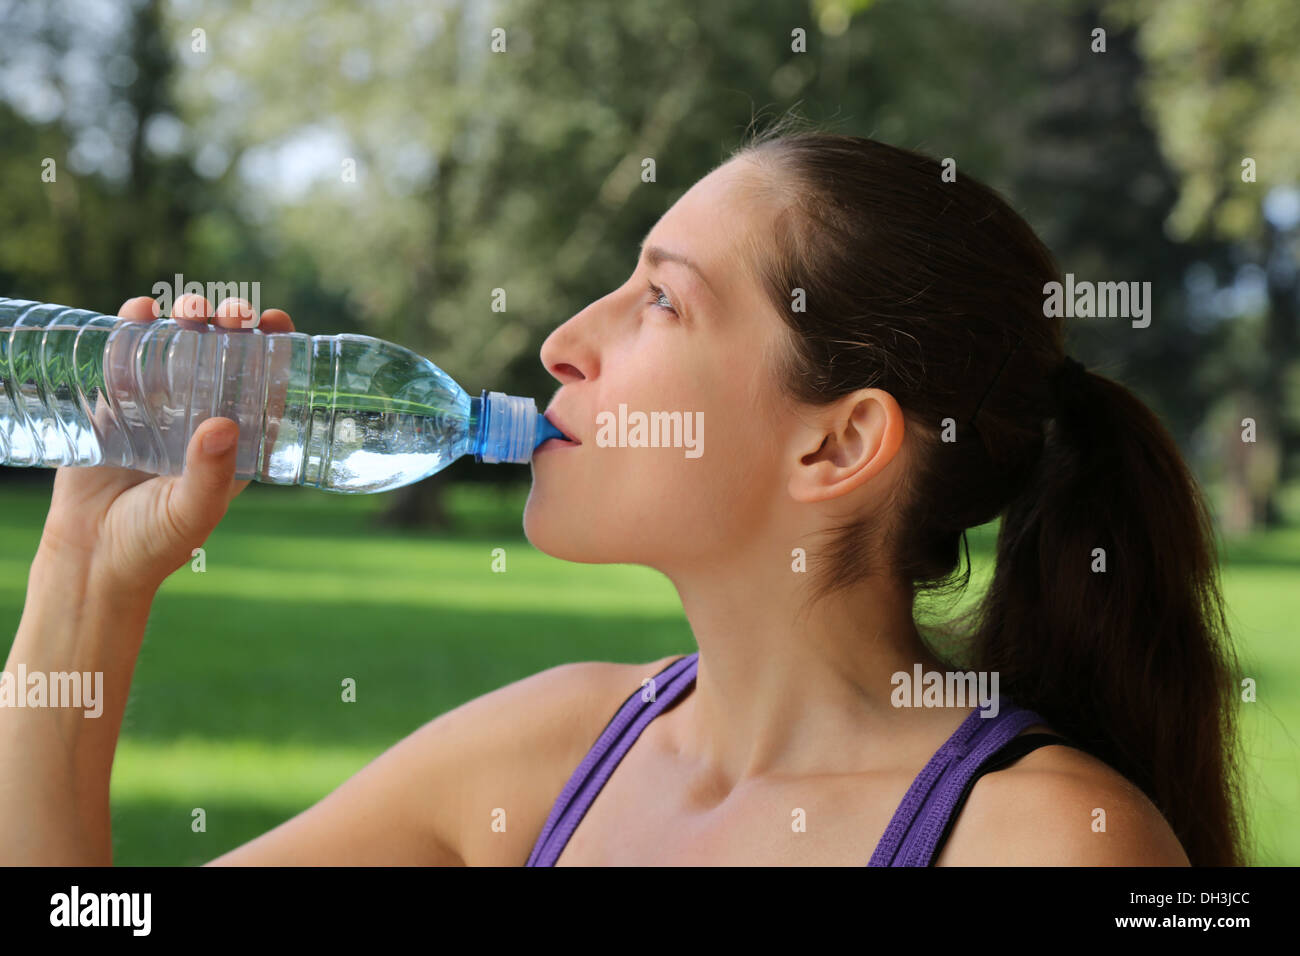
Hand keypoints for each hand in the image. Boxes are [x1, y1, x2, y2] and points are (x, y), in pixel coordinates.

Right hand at [36, 294, 296, 596]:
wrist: (90, 558)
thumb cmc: (154, 544)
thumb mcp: (191, 512)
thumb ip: (210, 475)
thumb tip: (224, 425)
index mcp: (236, 442)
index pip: (263, 387)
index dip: (275, 351)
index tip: (279, 321)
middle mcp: (202, 417)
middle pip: (225, 358)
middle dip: (233, 327)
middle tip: (233, 314)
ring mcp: (159, 408)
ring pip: (179, 350)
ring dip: (188, 320)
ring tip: (191, 309)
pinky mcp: (115, 405)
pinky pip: (127, 359)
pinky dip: (134, 329)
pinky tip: (140, 309)